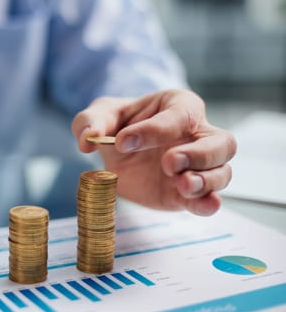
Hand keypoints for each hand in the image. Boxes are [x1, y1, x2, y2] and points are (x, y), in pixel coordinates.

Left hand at [72, 90, 235, 215]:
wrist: (119, 151)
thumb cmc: (118, 124)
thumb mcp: (101, 115)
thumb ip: (90, 121)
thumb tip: (88, 138)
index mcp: (179, 107)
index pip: (178, 116)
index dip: (153, 130)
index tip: (123, 142)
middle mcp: (197, 135)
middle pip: (221, 142)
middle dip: (198, 154)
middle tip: (168, 162)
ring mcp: (197, 166)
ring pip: (222, 172)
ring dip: (206, 180)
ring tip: (183, 185)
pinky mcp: (188, 193)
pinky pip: (210, 198)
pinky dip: (208, 203)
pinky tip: (200, 205)